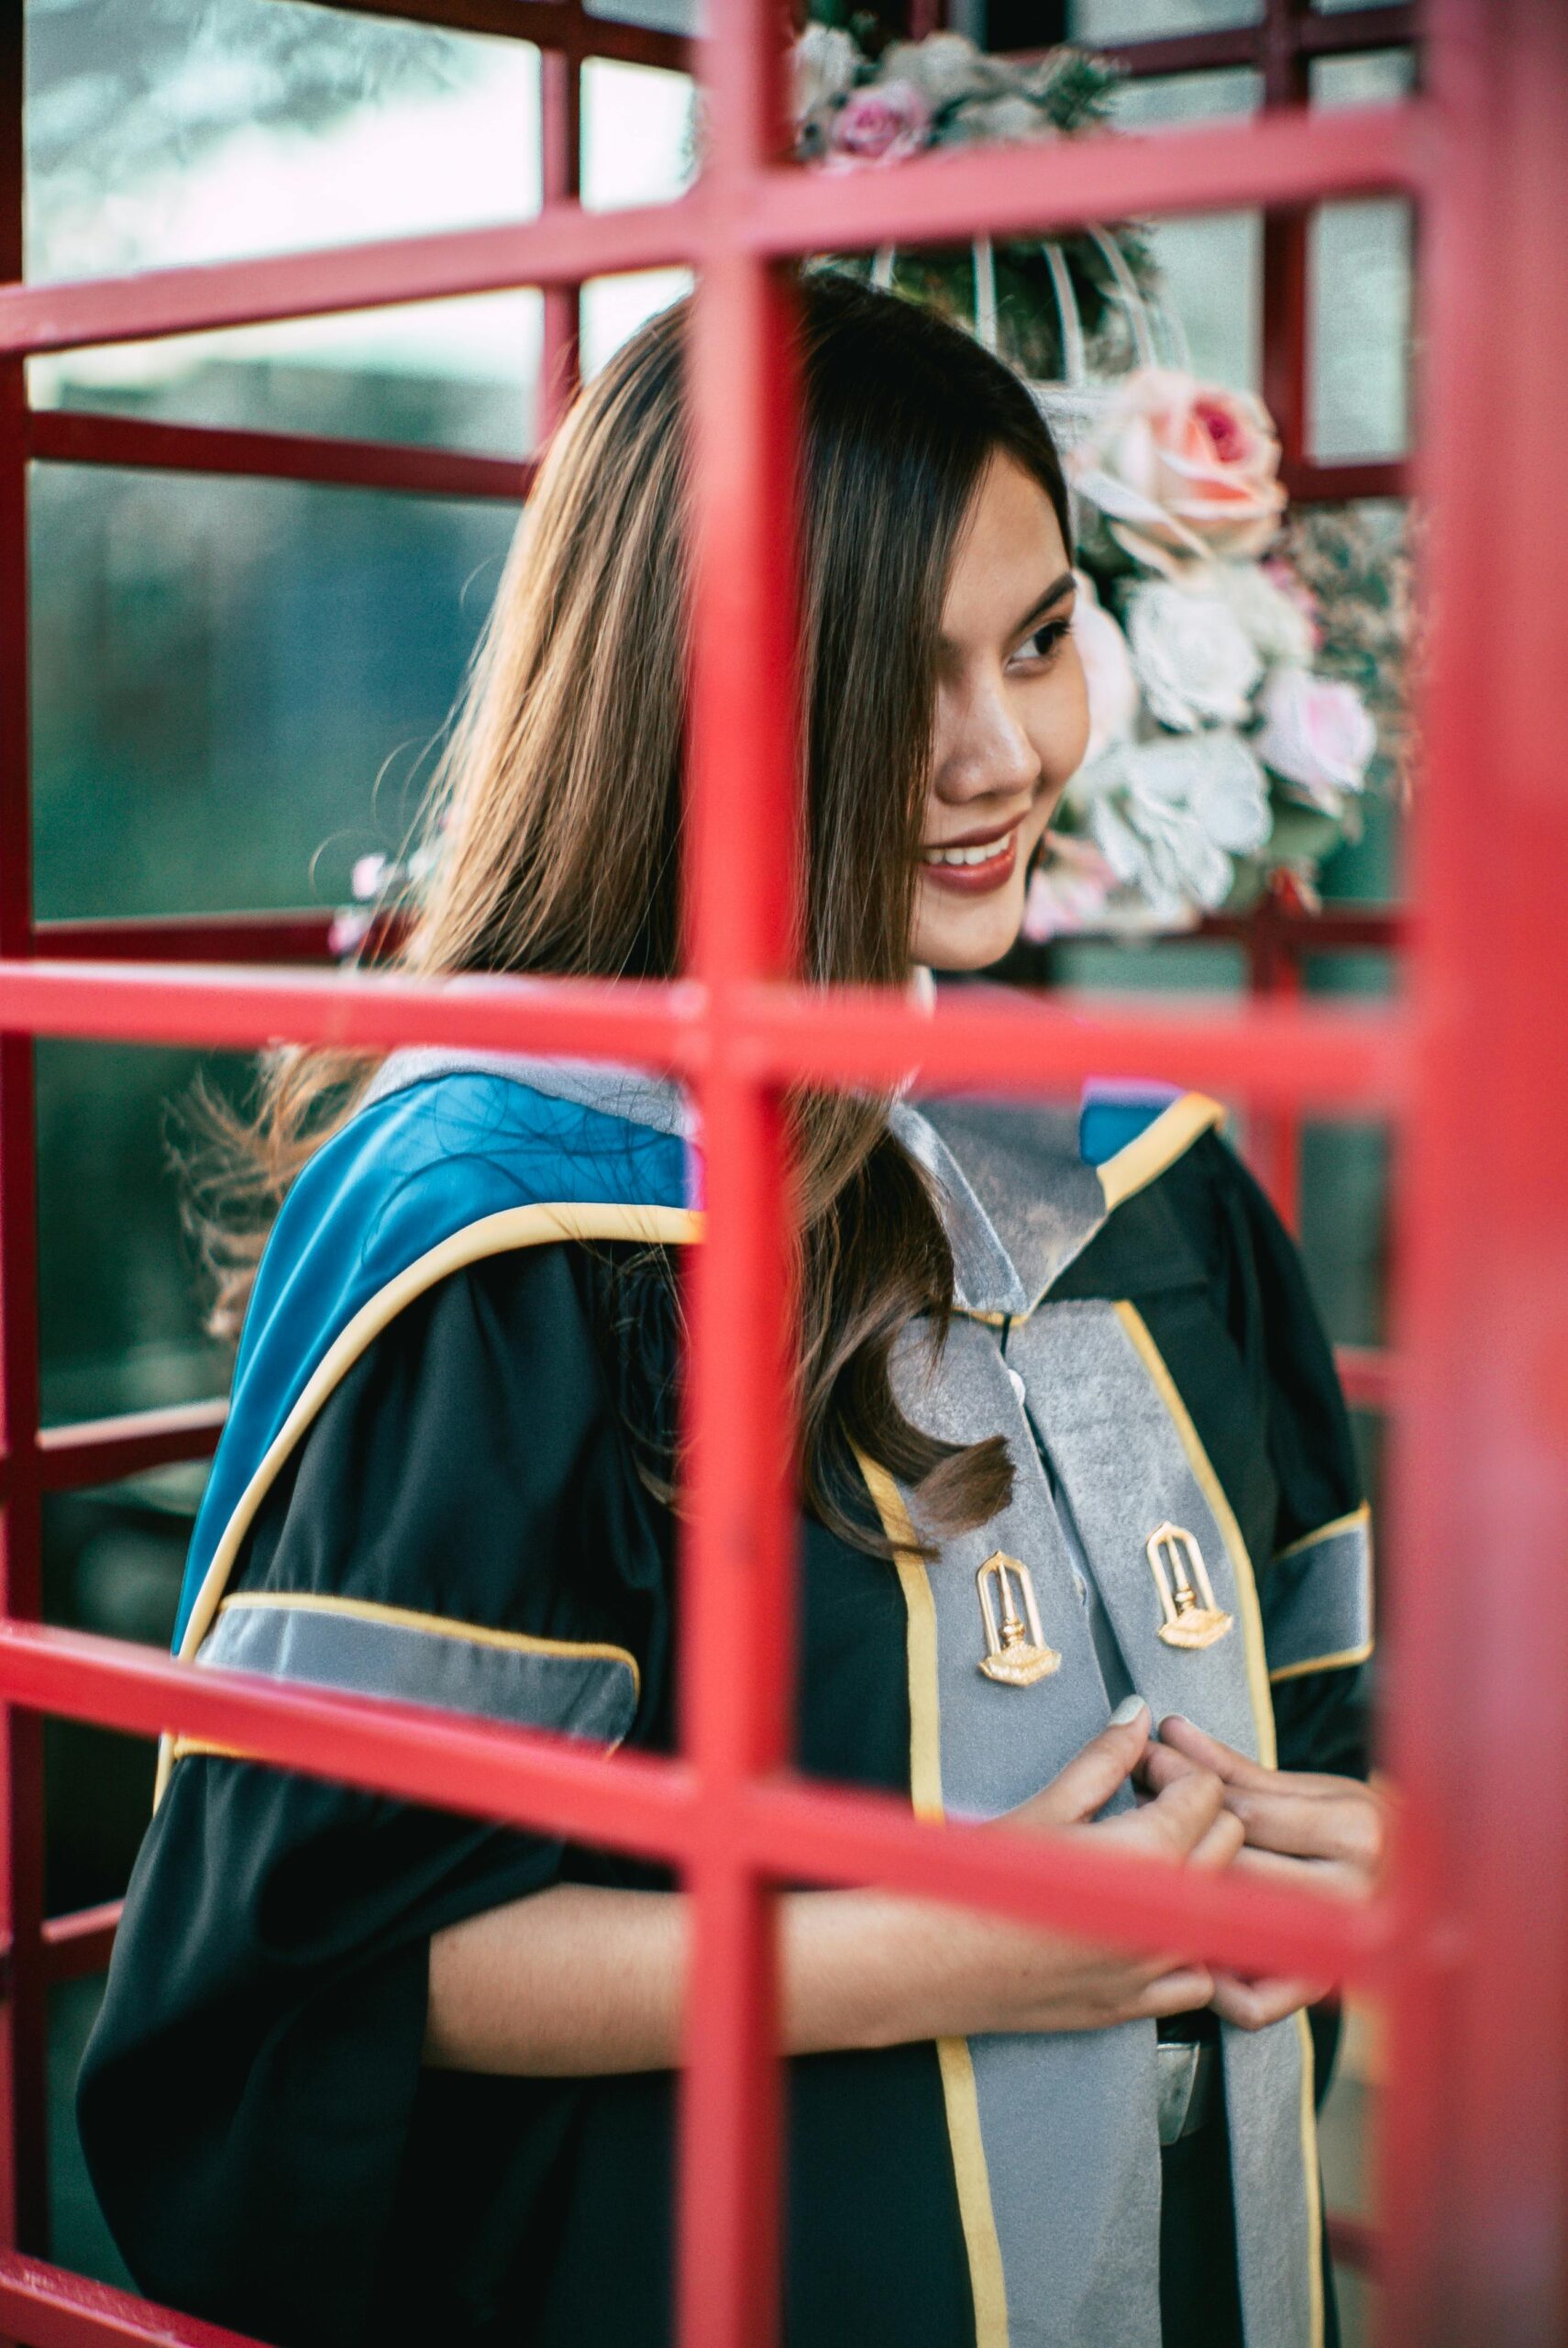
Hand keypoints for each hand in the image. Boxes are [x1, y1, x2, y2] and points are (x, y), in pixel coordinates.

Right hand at [914, 1701, 1243, 2038]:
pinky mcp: (1137, 2005)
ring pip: (1223, 1908)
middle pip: (1228, 1842)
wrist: (928, 1962)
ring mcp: (1156, 1969)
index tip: (1137, 1769)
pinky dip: (1187, 1946)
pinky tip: (1145, 1924)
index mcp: (1147, 1856)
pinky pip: (1200, 1976)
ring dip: (1195, 1876)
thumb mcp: (1043, 1809)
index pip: (1207, 1793)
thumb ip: (1104, 1760)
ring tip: (1143, 1860)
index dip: (1172, 1769)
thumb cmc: (974, 1882)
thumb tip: (1138, 1715)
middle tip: (1139, 1802)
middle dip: (1193, 1812)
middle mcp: (1166, 1917)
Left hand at [1138, 1713, 1387, 2030]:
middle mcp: (1352, 1894)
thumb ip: (1235, 1769)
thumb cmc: (1362, 1831)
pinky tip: (1193, 1946)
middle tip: (1134, 1816)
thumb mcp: (1312, 1790)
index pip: (1246, 1811)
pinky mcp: (1322, 1990)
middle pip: (1234, 1870)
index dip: (1184, 1784)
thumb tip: (1170, 1731)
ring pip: (1236, 1928)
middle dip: (1174, 1840)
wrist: (1430, 1895)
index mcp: (1355, 1832)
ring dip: (1180, 1903)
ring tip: (1146, 1871)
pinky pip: (1254, 2003)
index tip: (1146, 1764)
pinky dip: (1215, 1984)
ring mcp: (1338, 1950)